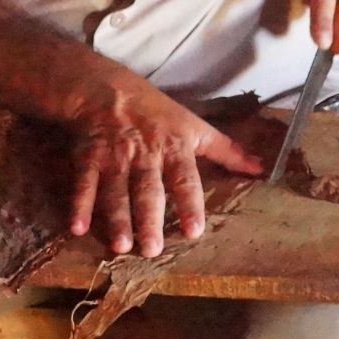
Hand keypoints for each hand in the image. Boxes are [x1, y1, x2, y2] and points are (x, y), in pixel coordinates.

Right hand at [64, 73, 262, 257]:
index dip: (190, 204)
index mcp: (175, 148)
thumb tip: (260, 167)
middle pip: (148, 191)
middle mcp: (145, 155)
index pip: (185, 179)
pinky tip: (77, 228)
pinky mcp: (89, 158)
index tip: (194, 231)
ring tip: (121, 247)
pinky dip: (79, 205)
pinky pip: (84, 184)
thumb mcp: (196, 126)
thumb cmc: (158, 112)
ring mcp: (115, 158)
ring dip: (117, 219)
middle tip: (152, 249)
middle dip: (149, 220)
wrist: (107, 90)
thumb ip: (227, 151)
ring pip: (117, 192)